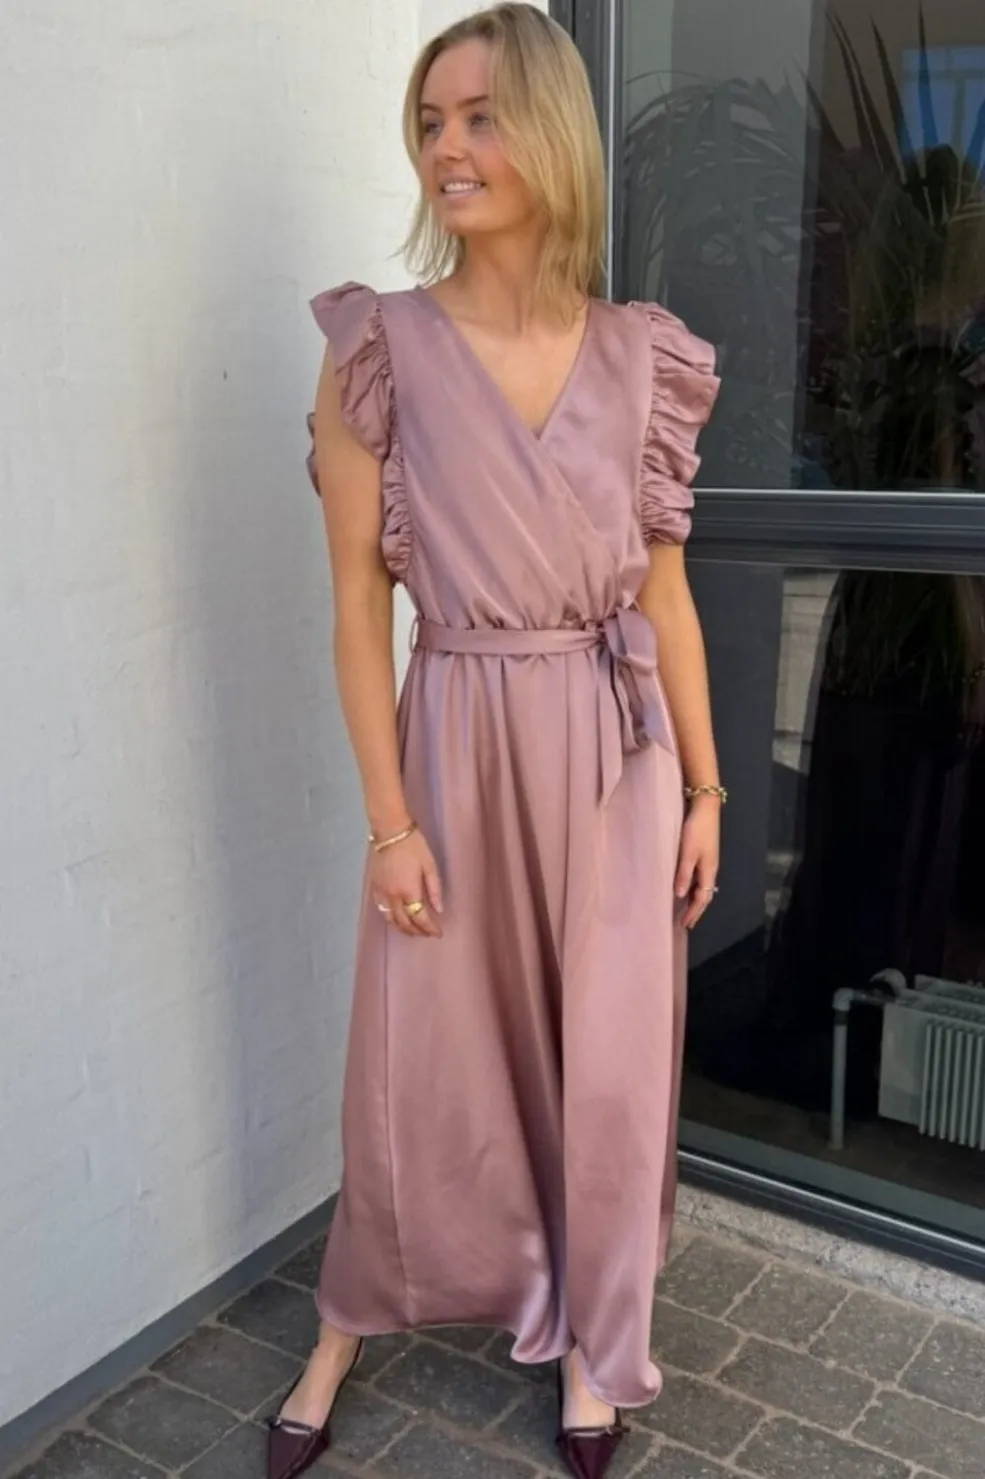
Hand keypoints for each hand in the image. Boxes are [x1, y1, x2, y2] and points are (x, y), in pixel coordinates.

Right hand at [370, 828, 443, 937]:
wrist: (390, 831)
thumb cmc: (413, 845)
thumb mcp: (430, 865)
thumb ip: (434, 889)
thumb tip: (439, 910)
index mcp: (409, 891)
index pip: (420, 918)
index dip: (429, 928)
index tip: (438, 933)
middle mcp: (393, 896)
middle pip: (404, 922)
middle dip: (417, 931)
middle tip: (427, 934)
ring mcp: (382, 893)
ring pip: (390, 919)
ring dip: (402, 929)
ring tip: (412, 932)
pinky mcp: (375, 887)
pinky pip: (381, 910)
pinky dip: (390, 919)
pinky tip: (396, 919)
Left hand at [674, 795, 720, 929]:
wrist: (705, 807)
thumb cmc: (696, 830)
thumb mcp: (687, 853)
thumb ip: (683, 874)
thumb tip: (679, 896)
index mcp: (708, 871)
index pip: (702, 898)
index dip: (693, 912)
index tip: (684, 925)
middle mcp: (710, 868)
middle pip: (704, 894)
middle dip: (696, 909)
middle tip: (686, 922)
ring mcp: (708, 861)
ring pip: (702, 886)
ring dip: (694, 899)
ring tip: (685, 909)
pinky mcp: (703, 853)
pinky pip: (699, 878)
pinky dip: (693, 887)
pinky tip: (685, 887)